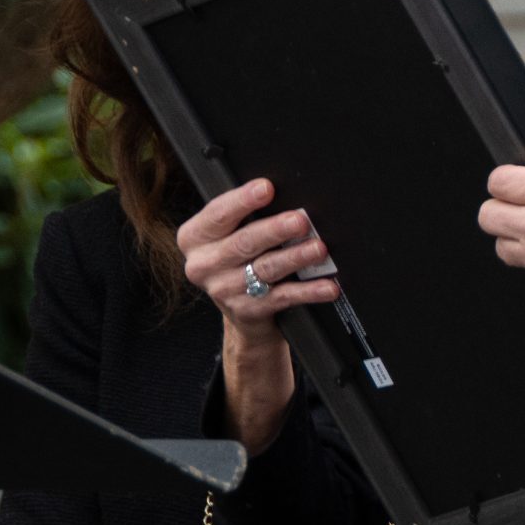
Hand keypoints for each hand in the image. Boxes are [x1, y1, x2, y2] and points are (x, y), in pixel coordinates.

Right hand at [177, 179, 337, 453]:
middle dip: (272, 231)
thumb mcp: (242, 245)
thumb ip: (249, 219)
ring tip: (321, 247)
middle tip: (302, 218)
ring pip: (261, 273)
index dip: (238, 202)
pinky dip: (309, 293)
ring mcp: (224, 297)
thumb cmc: (252, 275)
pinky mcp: (250, 320)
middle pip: (239, 245)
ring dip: (295, 260)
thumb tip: (282, 191)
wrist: (250, 337)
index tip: (266, 187)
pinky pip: (281, 303)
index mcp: (194, 242)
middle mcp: (202, 269)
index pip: (211, 216)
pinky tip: (330, 285)